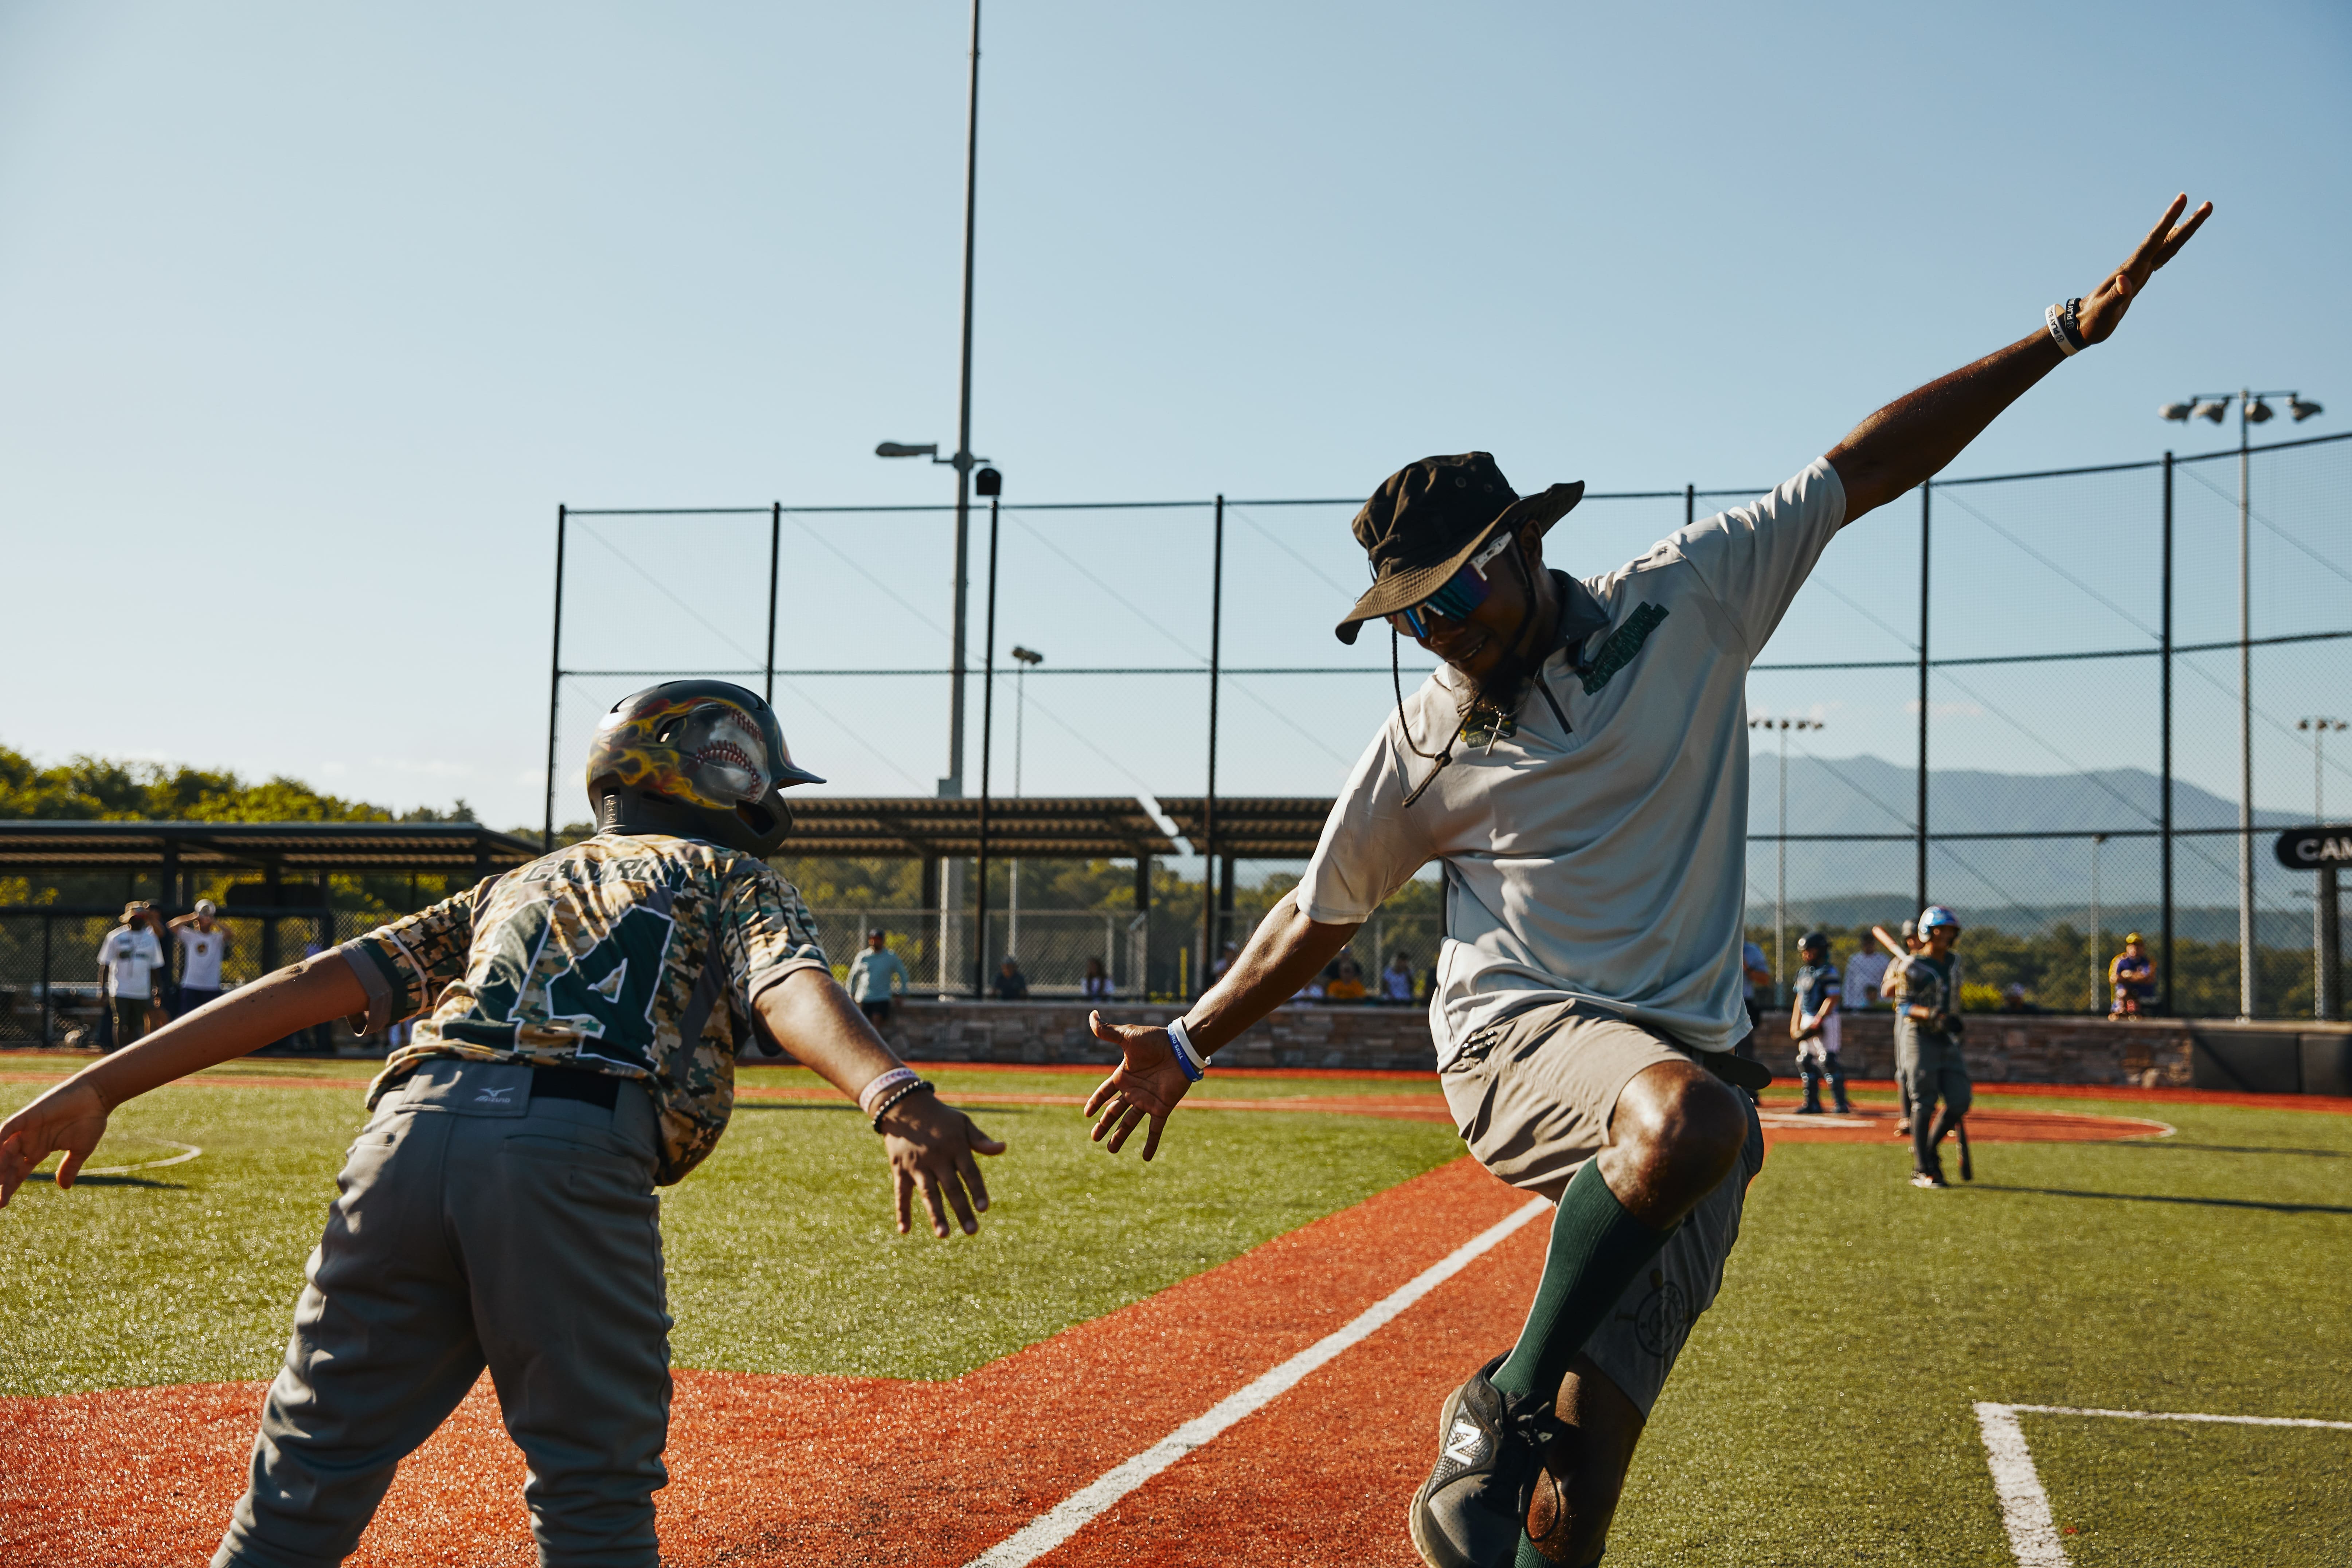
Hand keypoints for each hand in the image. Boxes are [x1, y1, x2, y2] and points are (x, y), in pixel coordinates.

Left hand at [0, 1080, 111, 1207]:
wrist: (98, 1096)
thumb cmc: (91, 1120)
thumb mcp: (80, 1150)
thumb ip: (69, 1167)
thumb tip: (64, 1187)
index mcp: (39, 1150)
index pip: (17, 1172)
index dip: (9, 1187)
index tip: (2, 1204)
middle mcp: (28, 1140)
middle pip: (6, 1164)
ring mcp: (26, 1128)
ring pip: (2, 1149)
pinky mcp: (27, 1116)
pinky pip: (7, 1128)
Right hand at [878, 1091, 1004, 1237]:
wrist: (903, 1105)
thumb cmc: (939, 1117)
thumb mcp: (962, 1123)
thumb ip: (980, 1140)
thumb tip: (1003, 1148)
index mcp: (955, 1147)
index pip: (970, 1172)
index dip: (977, 1190)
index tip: (984, 1208)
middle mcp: (937, 1157)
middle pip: (952, 1188)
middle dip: (962, 1211)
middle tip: (972, 1231)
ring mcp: (917, 1165)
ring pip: (928, 1193)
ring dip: (936, 1215)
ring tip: (944, 1235)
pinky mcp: (900, 1169)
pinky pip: (901, 1194)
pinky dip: (902, 1212)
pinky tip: (905, 1230)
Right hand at [1083, 1010, 1193, 1159]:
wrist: (1181, 1047)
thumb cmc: (1155, 1040)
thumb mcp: (1128, 1036)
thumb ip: (1108, 1031)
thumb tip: (1090, 1016)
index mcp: (1123, 1076)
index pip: (1104, 1093)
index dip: (1095, 1103)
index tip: (1086, 1114)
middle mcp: (1134, 1091)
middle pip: (1114, 1112)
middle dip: (1104, 1125)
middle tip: (1094, 1139)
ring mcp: (1147, 1100)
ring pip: (1130, 1123)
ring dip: (1120, 1137)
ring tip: (1110, 1150)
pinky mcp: (1162, 1107)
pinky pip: (1155, 1129)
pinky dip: (1151, 1143)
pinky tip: (1146, 1157)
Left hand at [2076, 194, 2210, 345]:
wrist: (2080, 325)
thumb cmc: (2092, 320)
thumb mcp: (2104, 311)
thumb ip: (2115, 296)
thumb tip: (2124, 280)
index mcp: (2131, 270)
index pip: (2154, 240)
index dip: (2169, 220)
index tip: (2183, 199)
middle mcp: (2136, 266)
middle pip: (2166, 240)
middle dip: (2187, 222)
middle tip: (2208, 204)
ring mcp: (2138, 271)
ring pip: (2165, 246)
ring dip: (2182, 230)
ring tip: (2198, 212)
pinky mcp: (2138, 278)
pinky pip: (2160, 257)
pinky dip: (2171, 244)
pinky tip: (2175, 236)